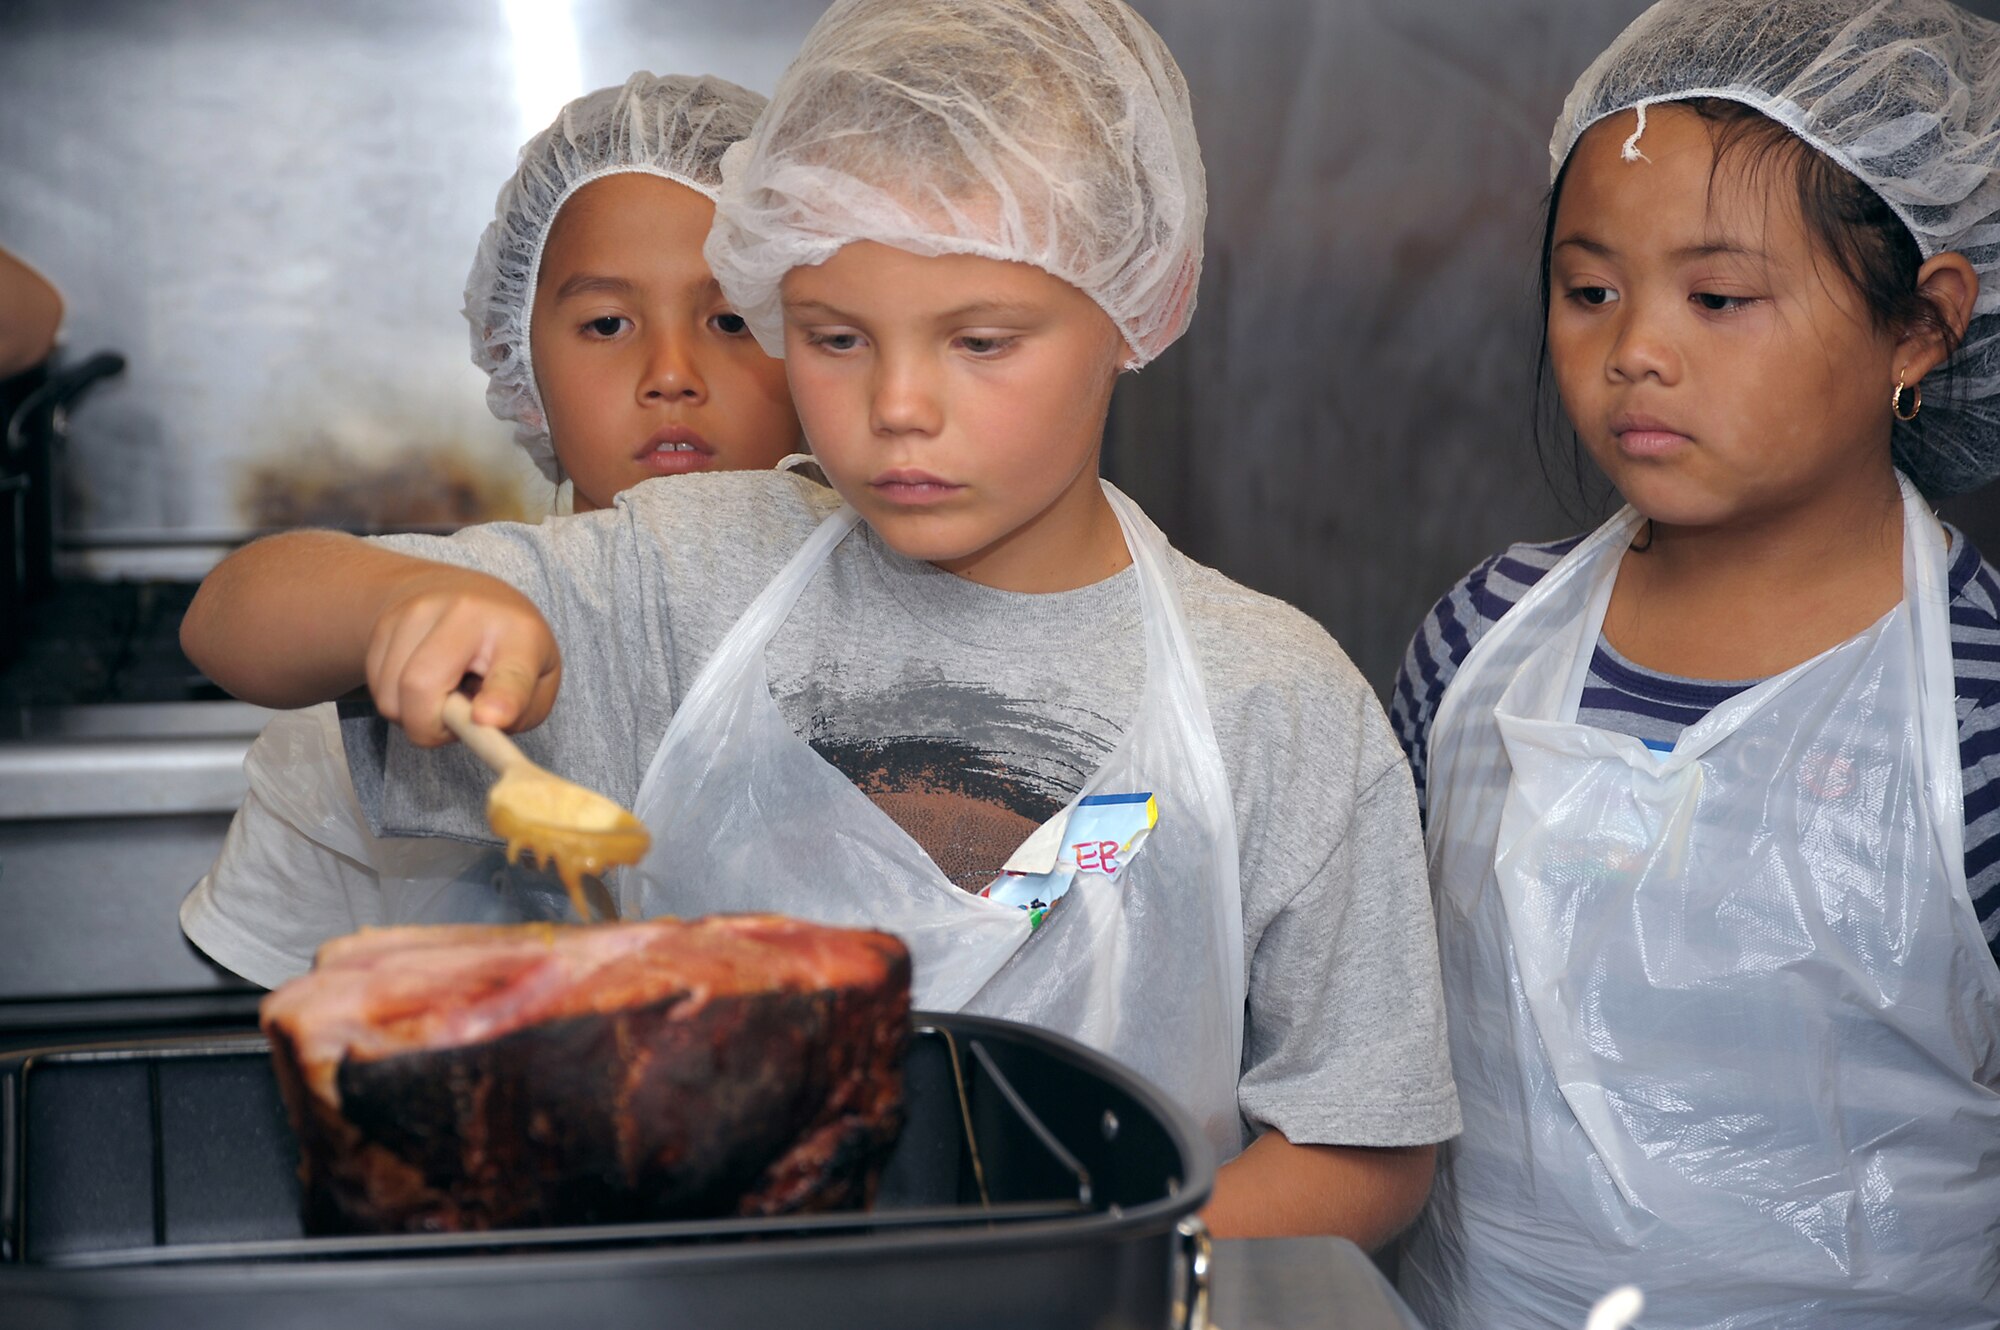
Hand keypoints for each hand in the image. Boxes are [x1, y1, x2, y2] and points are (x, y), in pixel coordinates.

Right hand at [363, 566, 561, 746]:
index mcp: (519, 633)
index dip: (500, 700)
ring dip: (412, 715)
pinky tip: (422, 681)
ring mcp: (418, 611)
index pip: (509, 673)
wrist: (457, 593)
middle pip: (421, 686)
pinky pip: (376, 689)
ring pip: (390, 696)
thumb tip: (479, 723)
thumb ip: (518, 712)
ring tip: (442, 694)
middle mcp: (466, 613)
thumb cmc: (507, 648)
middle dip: (429, 728)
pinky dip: (396, 701)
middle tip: (453, 723)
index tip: (487, 719)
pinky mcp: (384, 621)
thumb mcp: (538, 681)